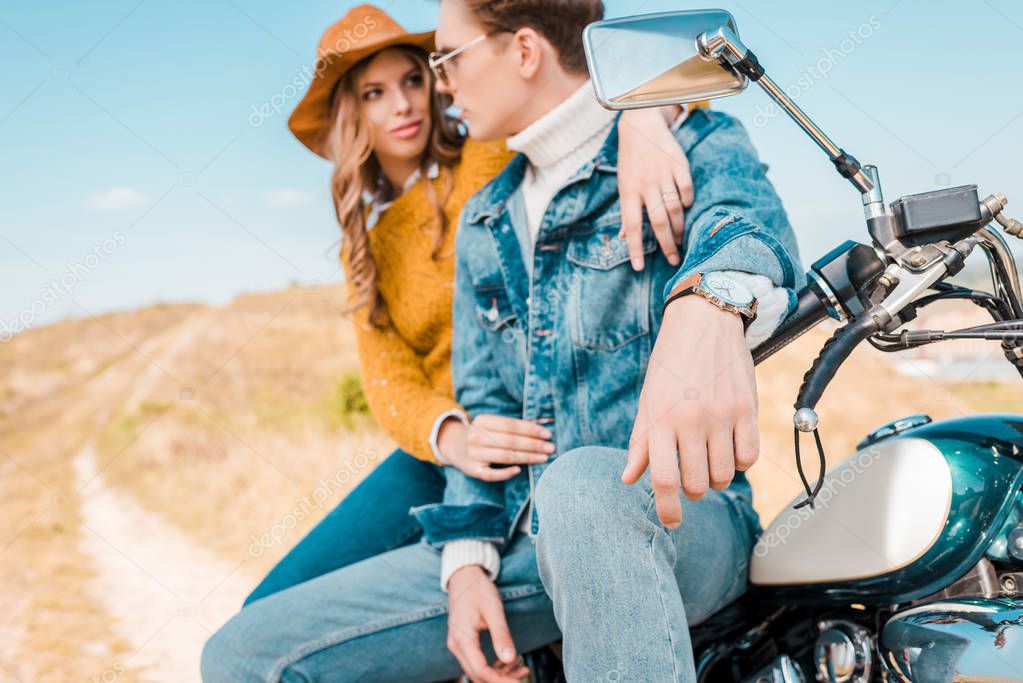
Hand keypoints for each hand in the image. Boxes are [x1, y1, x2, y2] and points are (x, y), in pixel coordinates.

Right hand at [438, 414, 553, 481]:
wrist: (456, 447)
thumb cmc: (483, 434)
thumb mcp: (493, 425)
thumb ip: (515, 426)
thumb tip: (544, 425)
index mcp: (482, 421)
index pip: (511, 425)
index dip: (530, 429)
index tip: (547, 434)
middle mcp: (476, 436)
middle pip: (510, 441)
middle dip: (533, 444)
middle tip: (551, 447)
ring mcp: (473, 454)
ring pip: (505, 456)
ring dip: (527, 457)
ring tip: (544, 458)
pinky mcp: (472, 470)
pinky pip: (491, 474)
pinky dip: (506, 473)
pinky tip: (519, 470)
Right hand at [447, 566, 528, 682]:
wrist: (463, 576)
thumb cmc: (478, 589)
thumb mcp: (493, 610)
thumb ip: (501, 635)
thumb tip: (510, 659)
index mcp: (462, 639)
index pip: (481, 671)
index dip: (501, 680)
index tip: (520, 681)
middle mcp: (456, 646)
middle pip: (478, 676)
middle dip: (502, 679)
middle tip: (525, 673)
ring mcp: (458, 645)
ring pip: (478, 671)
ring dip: (500, 674)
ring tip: (522, 665)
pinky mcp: (463, 643)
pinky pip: (477, 662)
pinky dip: (494, 666)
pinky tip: (512, 660)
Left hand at [617, 107, 694, 270]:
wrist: (640, 124)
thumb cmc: (630, 160)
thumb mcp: (622, 184)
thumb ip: (626, 211)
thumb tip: (623, 237)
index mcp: (629, 191)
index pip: (632, 226)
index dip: (635, 248)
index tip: (639, 268)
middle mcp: (646, 185)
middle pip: (658, 221)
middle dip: (666, 244)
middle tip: (674, 260)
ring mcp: (663, 174)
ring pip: (674, 208)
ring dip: (678, 227)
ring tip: (680, 240)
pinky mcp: (679, 164)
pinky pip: (686, 188)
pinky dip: (688, 201)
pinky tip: (686, 208)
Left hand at [623, 295, 758, 526]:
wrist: (703, 323)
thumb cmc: (670, 365)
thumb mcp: (648, 400)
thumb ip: (640, 442)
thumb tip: (628, 478)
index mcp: (660, 420)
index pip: (663, 480)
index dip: (667, 509)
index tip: (671, 522)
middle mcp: (690, 421)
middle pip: (697, 484)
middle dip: (693, 492)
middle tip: (691, 481)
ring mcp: (721, 416)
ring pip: (724, 475)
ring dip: (716, 479)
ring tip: (709, 463)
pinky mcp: (747, 410)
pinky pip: (748, 457)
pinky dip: (739, 463)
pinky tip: (730, 451)